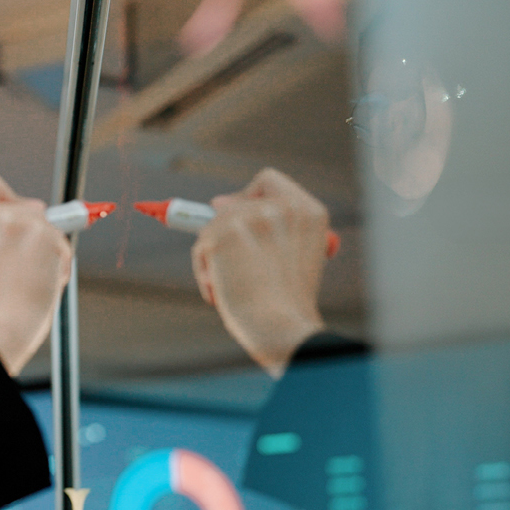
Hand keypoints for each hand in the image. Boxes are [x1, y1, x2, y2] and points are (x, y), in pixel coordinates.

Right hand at [0, 174, 71, 374]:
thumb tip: (25, 222)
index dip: (9, 200)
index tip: (17, 217)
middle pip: (26, 204)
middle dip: (37, 227)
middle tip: (35, 253)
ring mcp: (15, 221)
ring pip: (47, 226)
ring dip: (47, 251)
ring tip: (32, 281)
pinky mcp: (42, 233)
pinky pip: (61, 244)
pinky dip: (58, 265)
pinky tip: (42, 285)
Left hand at [192, 168, 328, 376]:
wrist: (282, 328)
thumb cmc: (287, 303)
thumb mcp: (296, 256)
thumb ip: (270, 228)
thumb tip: (217, 203)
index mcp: (309, 211)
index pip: (268, 181)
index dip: (248, 197)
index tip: (238, 218)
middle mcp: (283, 207)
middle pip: (232, 204)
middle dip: (225, 234)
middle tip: (234, 265)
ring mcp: (253, 217)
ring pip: (213, 226)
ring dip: (214, 256)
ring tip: (231, 284)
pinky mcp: (224, 232)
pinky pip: (201, 246)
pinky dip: (204, 270)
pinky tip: (221, 290)